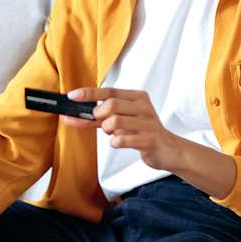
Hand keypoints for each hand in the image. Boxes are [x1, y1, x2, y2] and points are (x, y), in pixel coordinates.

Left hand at [61, 87, 184, 171]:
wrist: (169, 150)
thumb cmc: (142, 133)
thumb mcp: (121, 121)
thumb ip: (99, 117)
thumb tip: (72, 115)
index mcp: (137, 97)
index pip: (109, 91)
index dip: (89, 93)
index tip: (72, 96)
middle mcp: (143, 107)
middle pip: (110, 105)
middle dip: (99, 116)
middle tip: (102, 123)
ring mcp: (148, 123)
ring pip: (115, 122)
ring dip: (108, 131)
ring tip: (114, 134)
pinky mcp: (150, 139)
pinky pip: (122, 139)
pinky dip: (115, 142)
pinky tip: (120, 142)